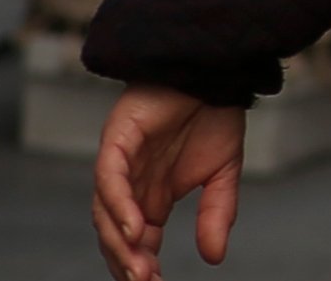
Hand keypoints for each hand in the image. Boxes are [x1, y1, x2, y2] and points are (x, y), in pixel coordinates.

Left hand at [92, 85, 241, 280]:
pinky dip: (119, 208)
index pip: (138, 242)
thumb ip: (217, 213)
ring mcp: (119, 164)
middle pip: (116, 235)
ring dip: (121, 243)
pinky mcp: (116, 143)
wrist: (215, 69)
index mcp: (151, 196)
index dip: (143, 266)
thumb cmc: (215, 114)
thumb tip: (215, 258)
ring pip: (106, 214)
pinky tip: (137, 229)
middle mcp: (129, 185)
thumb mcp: (224, 174)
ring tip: (139, 268)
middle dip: (127, 262)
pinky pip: (109, 182)